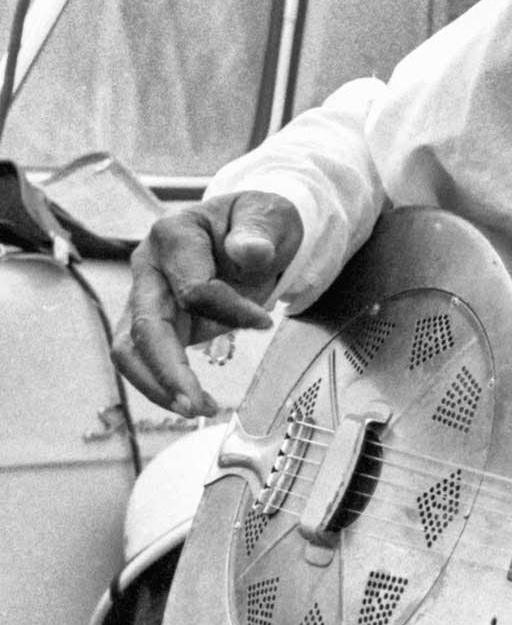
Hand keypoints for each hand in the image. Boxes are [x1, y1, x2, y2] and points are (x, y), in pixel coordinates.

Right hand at [111, 191, 302, 416]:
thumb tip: (250, 252)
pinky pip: (146, 357)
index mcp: (174, 234)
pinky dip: (165, 383)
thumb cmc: (258, 220)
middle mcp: (149, 266)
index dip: (229, 311)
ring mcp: (147, 295)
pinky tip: (194, 401)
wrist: (253, 228)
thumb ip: (258, 232)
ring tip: (198, 409)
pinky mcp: (156, 320)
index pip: (192, 288)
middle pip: (143, 325)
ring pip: (131, 349)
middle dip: (167, 369)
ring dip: (159, 385)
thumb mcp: (268, 216)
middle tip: (197, 403)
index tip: (264, 323)